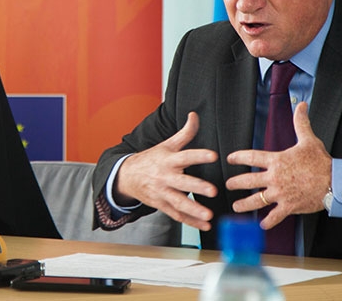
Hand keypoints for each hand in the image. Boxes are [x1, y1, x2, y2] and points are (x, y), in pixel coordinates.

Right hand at [115, 112, 218, 230]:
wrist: (127, 176)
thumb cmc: (152, 158)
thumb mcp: (167, 144)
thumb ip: (185, 133)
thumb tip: (194, 115)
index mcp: (168, 159)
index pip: (185, 156)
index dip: (199, 155)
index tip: (213, 155)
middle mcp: (165, 177)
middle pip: (182, 183)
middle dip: (197, 187)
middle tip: (213, 190)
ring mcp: (162, 193)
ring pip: (179, 203)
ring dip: (194, 211)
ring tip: (209, 216)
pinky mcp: (162, 205)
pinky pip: (177, 215)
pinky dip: (191, 222)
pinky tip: (206, 226)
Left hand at [225, 102, 330, 228]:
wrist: (335, 182)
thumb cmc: (321, 161)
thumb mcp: (308, 139)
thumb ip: (301, 122)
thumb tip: (301, 104)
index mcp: (276, 160)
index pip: (251, 157)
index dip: (237, 157)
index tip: (229, 158)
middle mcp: (274, 177)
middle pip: (247, 181)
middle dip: (235, 183)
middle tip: (228, 185)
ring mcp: (280, 194)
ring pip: (256, 201)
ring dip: (243, 205)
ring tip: (235, 207)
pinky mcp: (289, 207)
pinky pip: (274, 216)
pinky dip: (268, 222)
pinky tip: (262, 224)